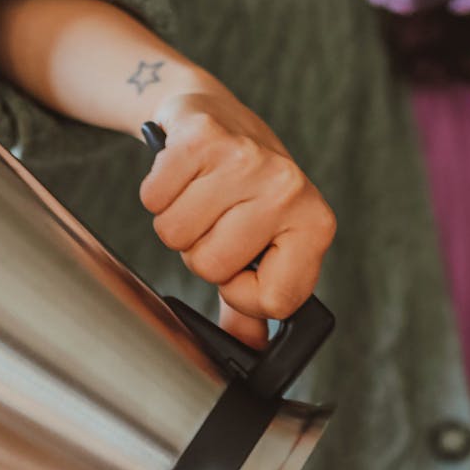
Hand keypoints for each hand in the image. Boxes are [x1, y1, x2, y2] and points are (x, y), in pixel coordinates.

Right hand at [140, 86, 335, 346]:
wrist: (214, 117)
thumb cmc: (242, 191)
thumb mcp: (262, 247)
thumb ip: (255, 306)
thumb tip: (251, 351)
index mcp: (314, 225)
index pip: (274, 301)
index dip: (243, 292)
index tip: (242, 265)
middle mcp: (288, 189)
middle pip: (211, 269)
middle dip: (201, 251)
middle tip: (216, 219)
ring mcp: (246, 160)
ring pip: (176, 236)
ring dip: (178, 222)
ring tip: (199, 195)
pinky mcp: (202, 137)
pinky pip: (155, 198)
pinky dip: (157, 191)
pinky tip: (180, 175)